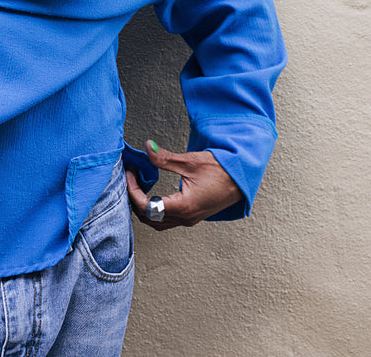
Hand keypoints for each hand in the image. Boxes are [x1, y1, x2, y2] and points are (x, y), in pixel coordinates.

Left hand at [124, 139, 242, 229]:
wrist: (241, 179)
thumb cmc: (221, 171)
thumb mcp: (190, 161)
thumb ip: (165, 157)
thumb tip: (148, 147)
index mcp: (183, 206)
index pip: (147, 206)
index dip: (132, 190)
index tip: (129, 174)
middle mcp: (185, 218)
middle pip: (148, 217)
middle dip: (134, 198)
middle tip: (130, 178)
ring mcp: (188, 220)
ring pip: (156, 222)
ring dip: (143, 207)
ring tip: (138, 186)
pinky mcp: (191, 217)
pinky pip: (165, 220)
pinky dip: (154, 210)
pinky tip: (153, 194)